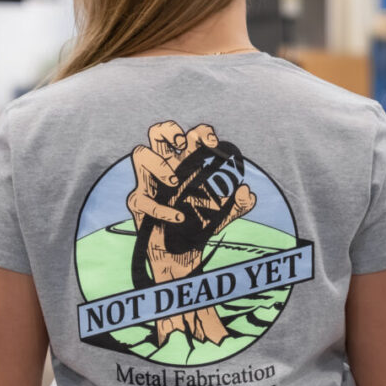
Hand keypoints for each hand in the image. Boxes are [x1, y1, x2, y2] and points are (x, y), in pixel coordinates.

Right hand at [126, 121, 256, 344]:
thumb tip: (247, 191)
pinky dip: (161, 209)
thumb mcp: (225, 215)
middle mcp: (165, 168)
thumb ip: (239, 204)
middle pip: (158, 132)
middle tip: (183, 145)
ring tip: (176, 182)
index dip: (201, 133)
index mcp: (186, 164)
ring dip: (158, 164)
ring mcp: (149, 183)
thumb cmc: (200, 225)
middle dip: (169, 131)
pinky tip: (178, 218)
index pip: (190, 135)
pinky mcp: (138, 203)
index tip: (213, 144)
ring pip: (140, 154)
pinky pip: (141, 198)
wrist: (182, 254)